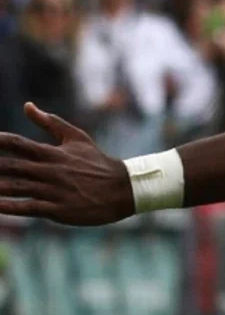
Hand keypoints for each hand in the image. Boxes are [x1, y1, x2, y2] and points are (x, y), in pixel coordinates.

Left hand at [0, 103, 133, 225]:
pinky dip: (9, 207)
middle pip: (10, 166)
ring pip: (15, 187)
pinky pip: (28, 207)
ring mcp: (53, 191)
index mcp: (52, 153)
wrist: (122, 189)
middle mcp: (50, 170)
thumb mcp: (76, 138)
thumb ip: (50, 122)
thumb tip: (27, 105)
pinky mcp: (57, 209)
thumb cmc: (97, 162)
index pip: (17, 144)